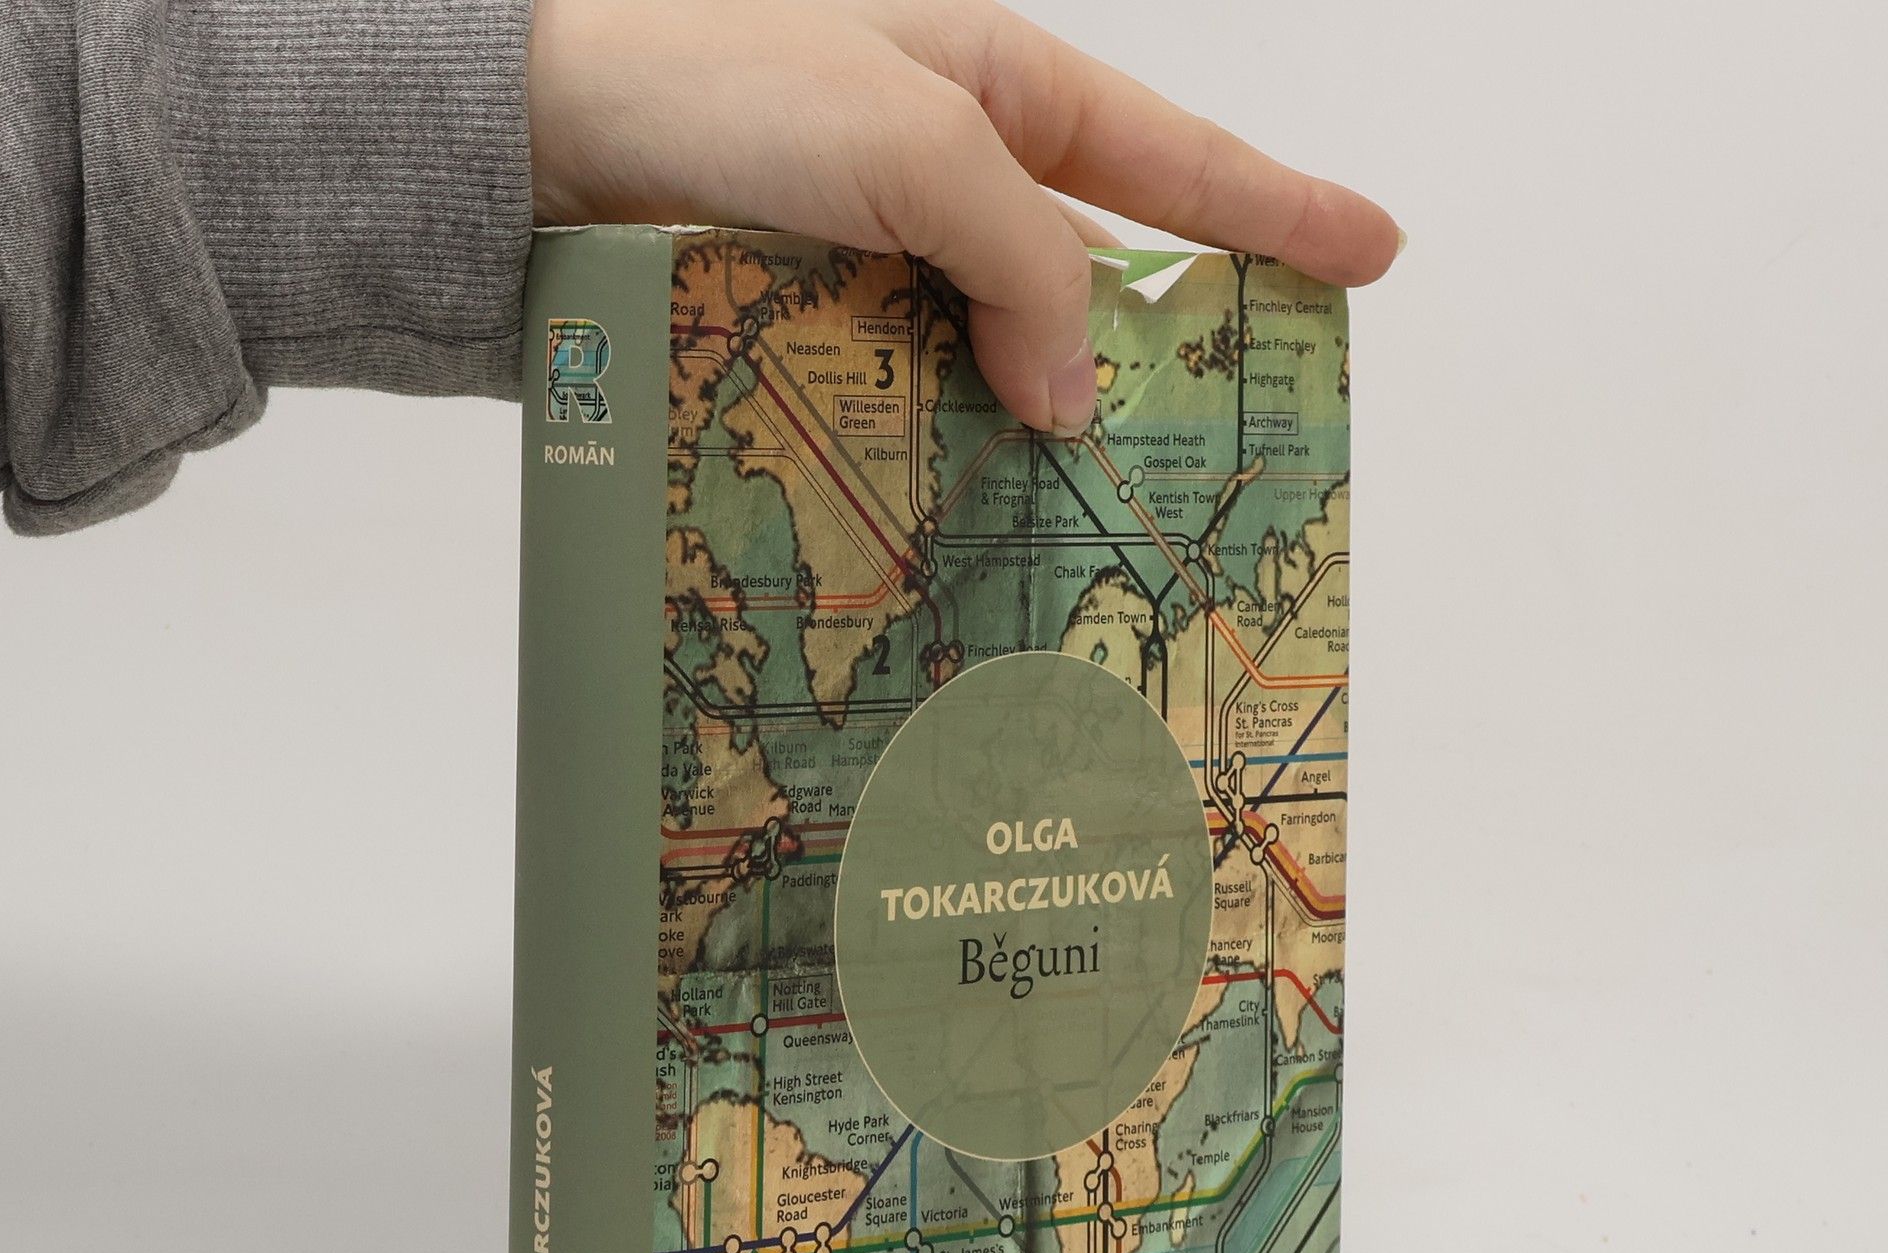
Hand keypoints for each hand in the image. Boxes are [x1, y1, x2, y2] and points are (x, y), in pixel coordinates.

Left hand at [526, 0, 1399, 434]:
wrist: (536, 133)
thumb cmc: (721, 87)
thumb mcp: (914, 150)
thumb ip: (1023, 265)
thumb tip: (1077, 396)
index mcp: (1000, 84)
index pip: (1177, 156)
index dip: (1281, 210)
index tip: (1374, 255)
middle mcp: (950, 168)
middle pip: (1095, 273)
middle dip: (1162, 355)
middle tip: (1235, 444)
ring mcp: (883, 247)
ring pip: (1002, 351)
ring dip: (1045, 424)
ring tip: (1100, 511)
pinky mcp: (817, 312)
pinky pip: (917, 386)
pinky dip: (953, 441)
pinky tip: (978, 496)